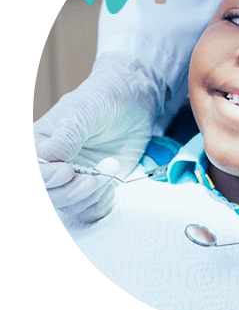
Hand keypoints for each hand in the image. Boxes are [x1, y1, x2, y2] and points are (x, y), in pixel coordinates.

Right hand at [34, 54, 158, 220]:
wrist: (134, 102)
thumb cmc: (104, 98)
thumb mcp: (86, 110)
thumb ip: (68, 134)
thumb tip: (47, 155)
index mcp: (39, 145)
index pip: (33, 172)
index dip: (46, 178)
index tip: (67, 171)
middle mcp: (53, 166)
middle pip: (49, 196)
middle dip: (72, 191)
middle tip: (95, 177)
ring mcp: (74, 179)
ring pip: (70, 206)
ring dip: (92, 194)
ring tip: (111, 165)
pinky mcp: (95, 189)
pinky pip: (91, 211)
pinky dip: (102, 202)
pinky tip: (112, 183)